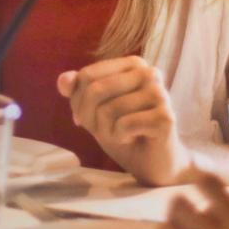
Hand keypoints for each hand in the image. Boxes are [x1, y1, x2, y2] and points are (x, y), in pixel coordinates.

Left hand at [57, 56, 189, 185]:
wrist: (154, 163)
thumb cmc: (125, 133)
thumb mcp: (95, 111)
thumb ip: (78, 92)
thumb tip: (63, 80)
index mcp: (133, 64)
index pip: (86, 76)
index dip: (79, 103)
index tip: (90, 119)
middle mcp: (149, 72)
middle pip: (96, 90)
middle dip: (91, 118)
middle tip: (106, 131)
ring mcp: (159, 93)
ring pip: (108, 109)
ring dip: (107, 131)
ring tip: (123, 135)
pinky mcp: (165, 117)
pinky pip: (123, 125)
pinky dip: (121, 138)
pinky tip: (135, 138)